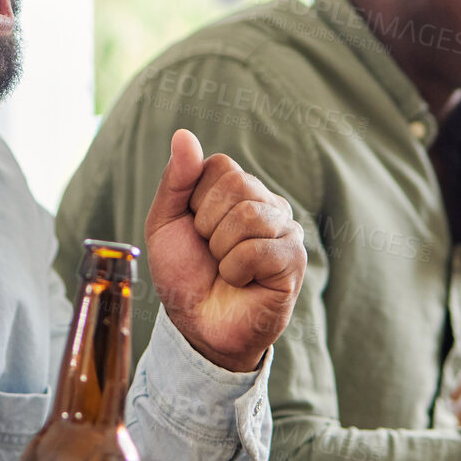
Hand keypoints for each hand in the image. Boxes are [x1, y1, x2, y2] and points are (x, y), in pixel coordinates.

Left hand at [143, 129, 306, 372]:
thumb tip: (184, 135)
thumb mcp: (165, 224)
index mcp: (238, 190)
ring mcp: (285, 230)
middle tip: (211, 252)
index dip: (196, 201)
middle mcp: (267, 203)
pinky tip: (242, 282)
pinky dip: (236, 271)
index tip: (195, 229)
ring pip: (249, 217)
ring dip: (222, 251)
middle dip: (209, 226)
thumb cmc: (184, 275)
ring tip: (225, 269)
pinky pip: (258, 250)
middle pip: (238, 185)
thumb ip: (176, 180)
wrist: (198, 326)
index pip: (220, 166)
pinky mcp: (295, 260)